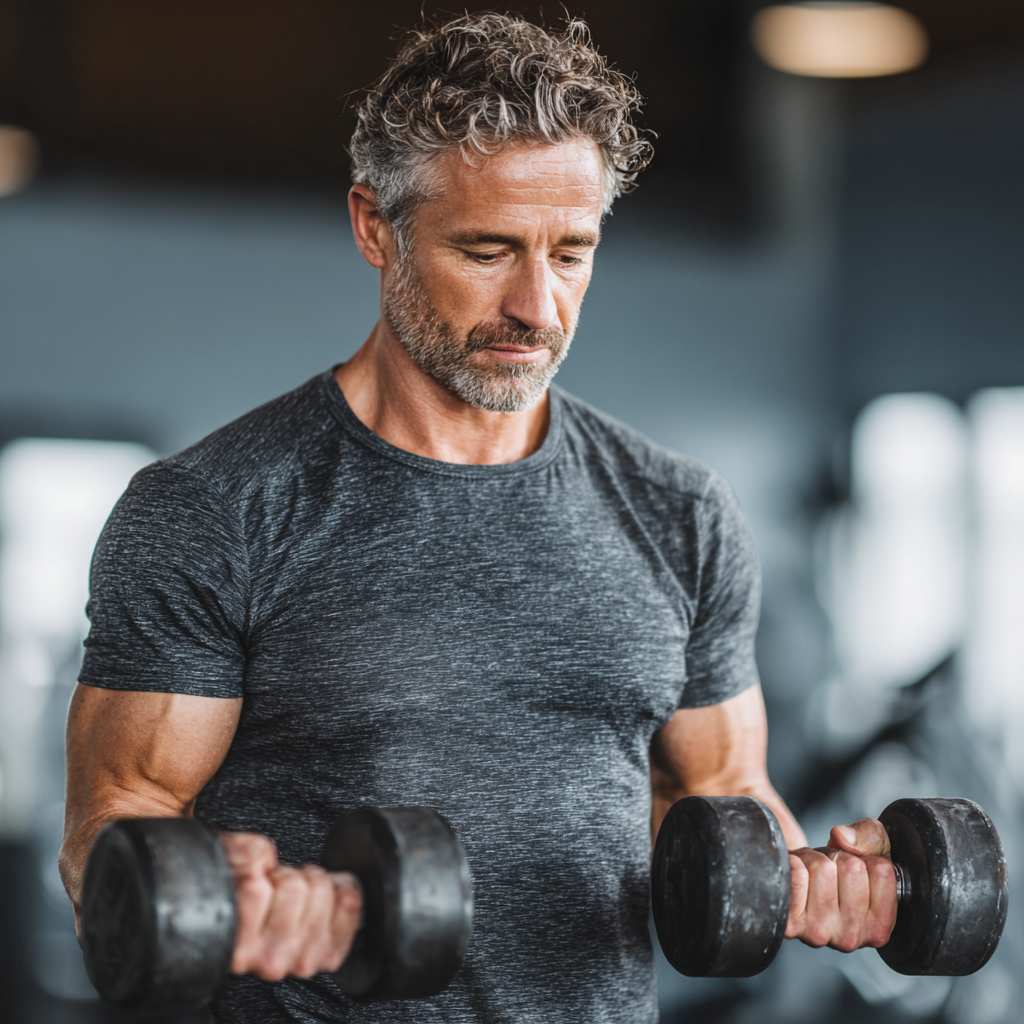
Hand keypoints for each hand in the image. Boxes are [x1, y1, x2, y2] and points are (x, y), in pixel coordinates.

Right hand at [220, 832, 362, 979]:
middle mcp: (269, 960)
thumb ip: (235, 853)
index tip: (256, 877)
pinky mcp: (330, 955)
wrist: (263, 922)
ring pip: (321, 890)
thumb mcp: (227, 867)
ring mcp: (302, 960)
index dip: (257, 869)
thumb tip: (258, 853)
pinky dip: (340, 889)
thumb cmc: (243, 897)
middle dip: (288, 874)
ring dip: (312, 881)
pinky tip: (321, 899)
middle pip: (294, 888)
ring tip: (297, 894)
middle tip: (278, 885)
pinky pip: (349, 902)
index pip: (255, 891)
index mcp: (236, 946)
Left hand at [786, 818, 897, 951]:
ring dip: (814, 858)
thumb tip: (843, 838)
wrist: (797, 881)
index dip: (866, 857)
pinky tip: (795, 875)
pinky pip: (796, 875)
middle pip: (852, 868)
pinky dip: (794, 862)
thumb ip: (869, 837)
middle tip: (830, 870)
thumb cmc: (838, 869)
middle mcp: (851, 938)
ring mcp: (820, 933)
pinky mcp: (790, 923)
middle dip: (837, 857)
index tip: (856, 870)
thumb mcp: (870, 849)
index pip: (882, 871)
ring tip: (812, 874)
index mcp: (879, 928)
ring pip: (822, 868)